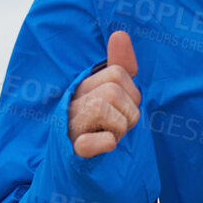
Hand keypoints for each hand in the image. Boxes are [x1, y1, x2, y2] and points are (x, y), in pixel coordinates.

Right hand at [68, 31, 140, 158]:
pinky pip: (87, 143)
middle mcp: (72, 101)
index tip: (125, 110)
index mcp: (84, 86)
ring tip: (112, 138)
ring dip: (118, 129)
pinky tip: (106, 146)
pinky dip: (102, 144)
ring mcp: (69, 125)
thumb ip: (119, 65)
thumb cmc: (97, 127)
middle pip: (113, 89)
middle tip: (120, 127)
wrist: (72, 168)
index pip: (118, 73)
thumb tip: (120, 34)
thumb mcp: (109, 94)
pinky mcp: (70, 150)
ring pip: (102, 109)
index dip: (132, 94)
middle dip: (128, 113)